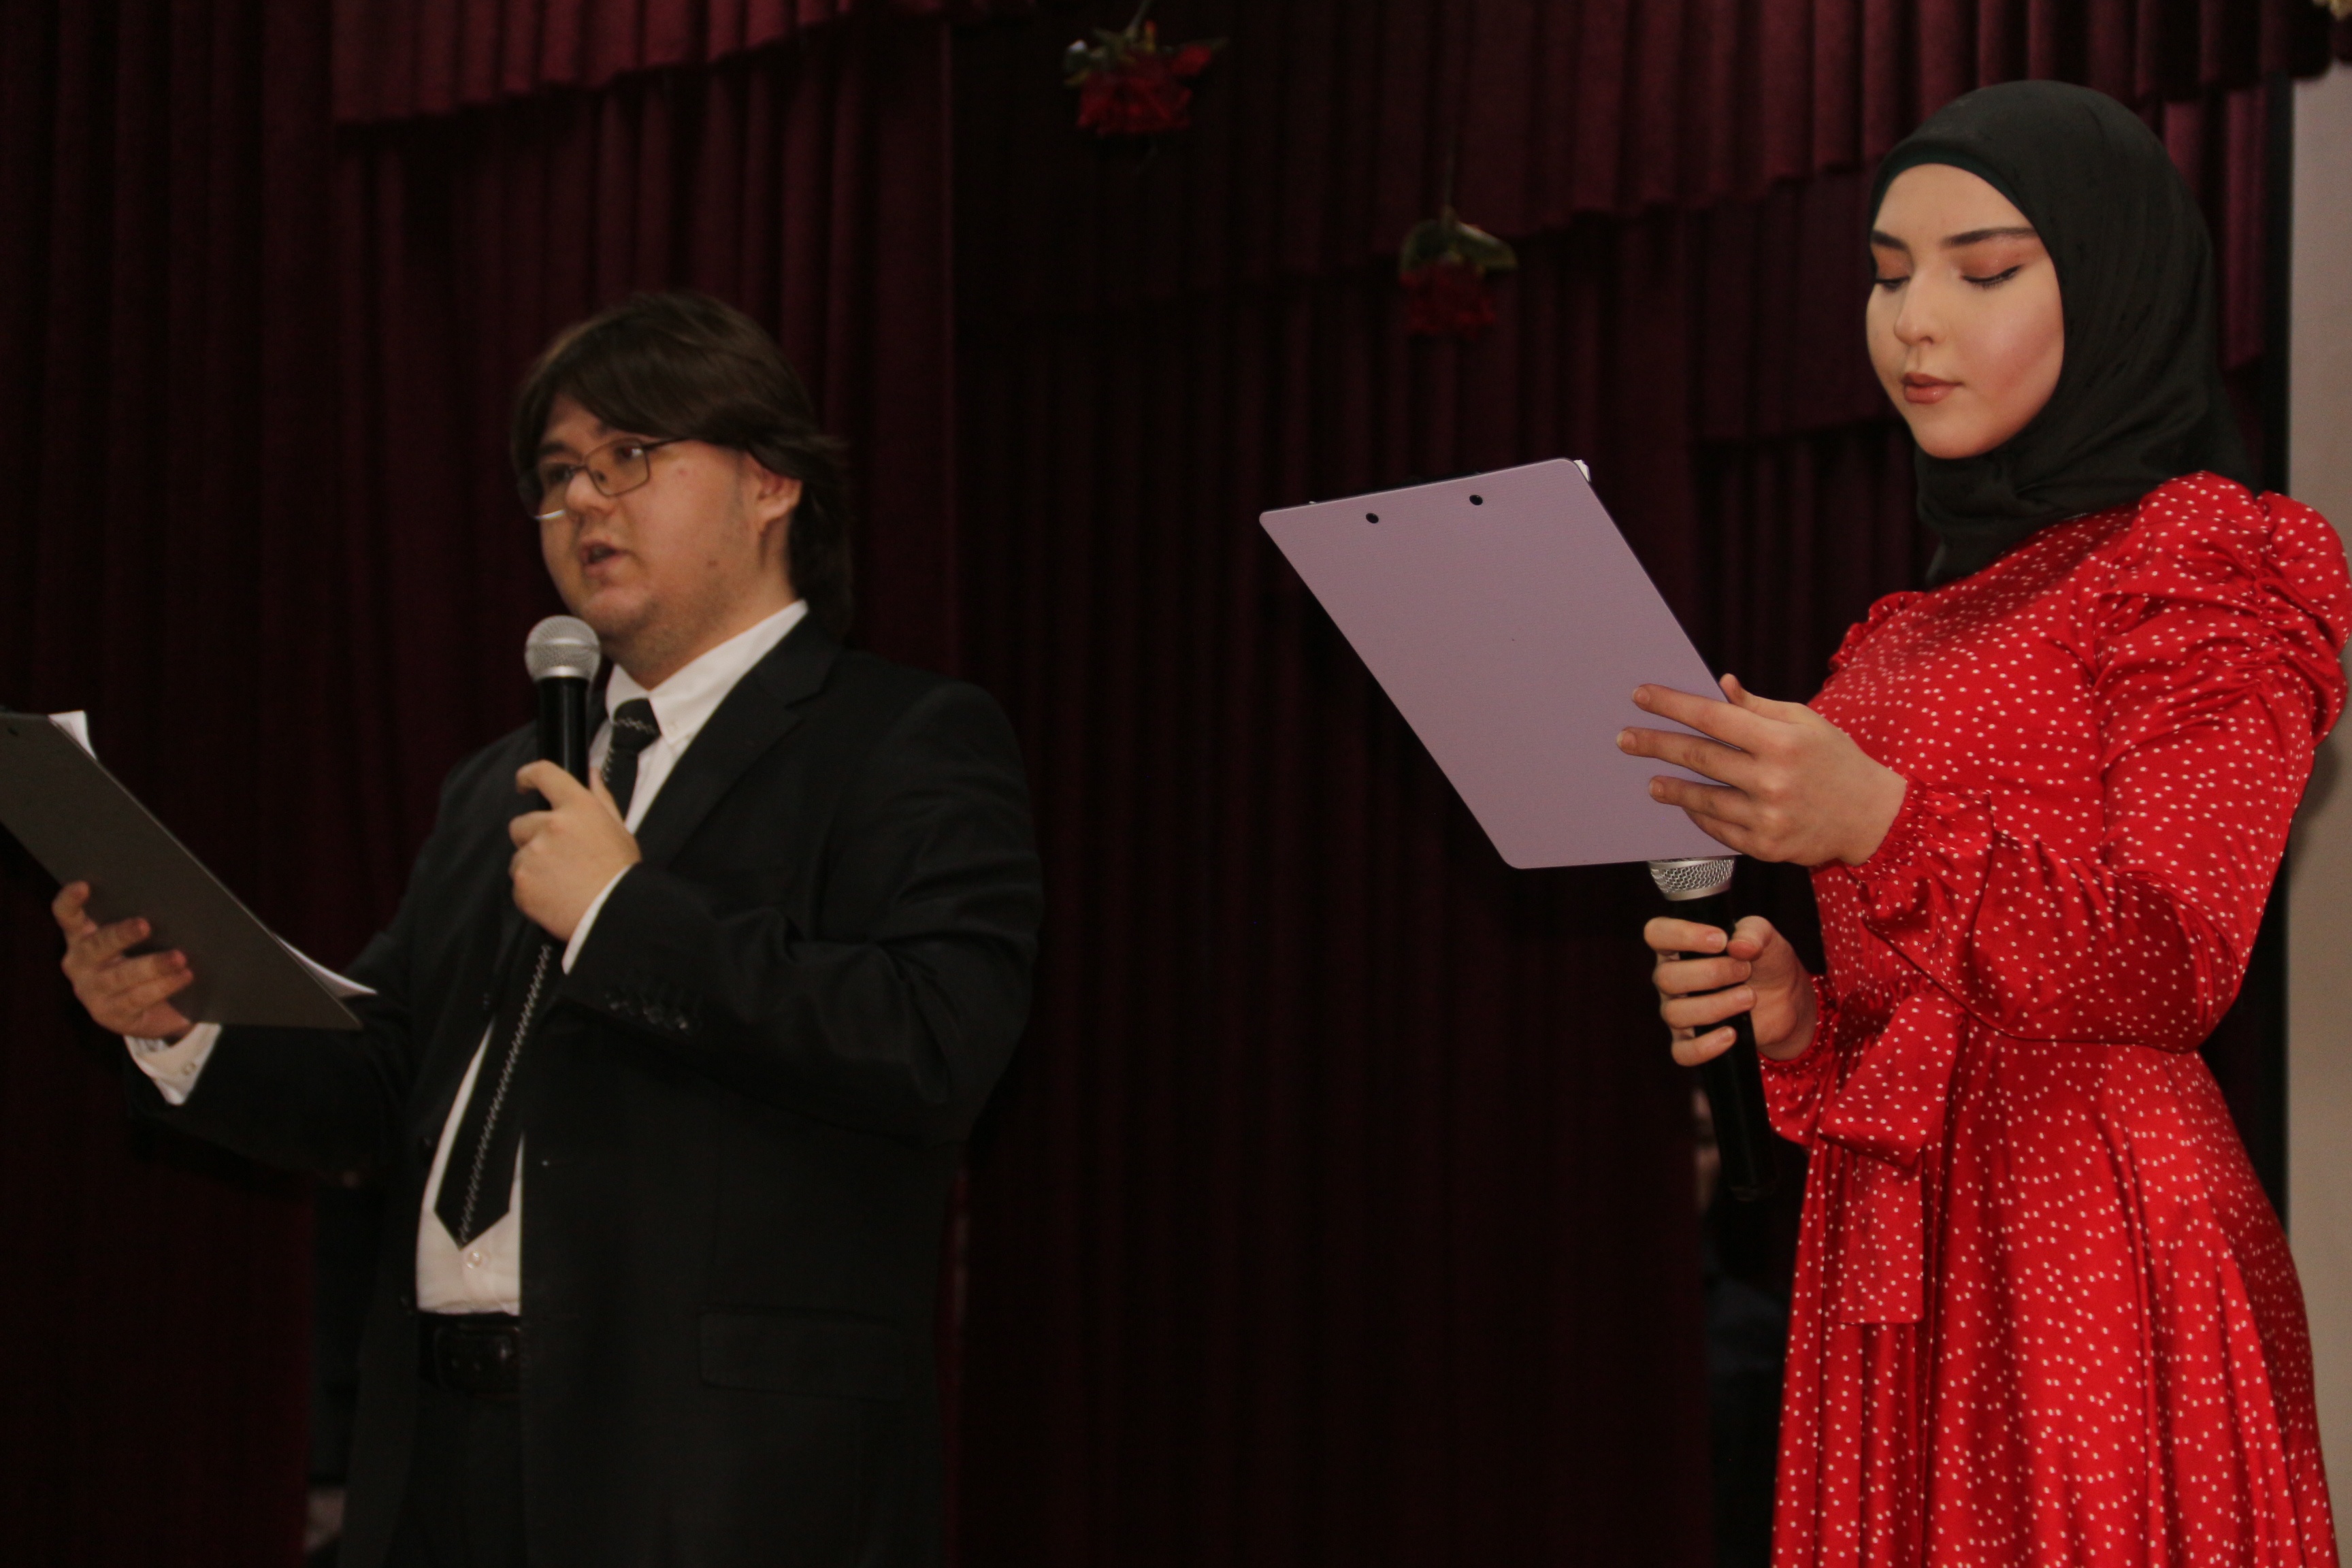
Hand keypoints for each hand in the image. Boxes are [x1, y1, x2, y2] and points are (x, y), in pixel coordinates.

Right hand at [53, 881, 195, 1039]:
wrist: (160, 1009)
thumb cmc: (150, 961)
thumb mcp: (145, 940)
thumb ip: (148, 920)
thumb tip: (175, 902)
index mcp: (82, 936)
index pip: (67, 915)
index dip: (70, 900)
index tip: (84, 885)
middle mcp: (79, 963)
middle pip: (97, 945)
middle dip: (122, 934)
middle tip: (146, 924)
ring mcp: (90, 991)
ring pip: (120, 975)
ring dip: (153, 964)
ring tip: (180, 957)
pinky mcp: (108, 1015)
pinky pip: (136, 999)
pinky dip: (163, 986)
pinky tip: (184, 976)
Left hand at [509, 762, 639, 942]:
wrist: (615, 914)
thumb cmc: (622, 874)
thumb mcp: (619, 830)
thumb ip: (601, 798)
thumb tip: (589, 773)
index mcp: (578, 807)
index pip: (544, 774)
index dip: (528, 775)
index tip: (523, 783)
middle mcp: (551, 825)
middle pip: (521, 823)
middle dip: (532, 838)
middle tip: (557, 858)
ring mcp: (533, 854)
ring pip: (519, 856)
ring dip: (532, 866)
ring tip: (560, 882)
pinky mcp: (522, 882)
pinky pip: (519, 883)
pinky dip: (532, 890)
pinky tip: (554, 897)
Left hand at [1618, 674, 1907, 865]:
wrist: (1871, 816)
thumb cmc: (1836, 761)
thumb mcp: (1806, 722)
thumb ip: (1759, 707)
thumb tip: (1721, 686)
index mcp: (1781, 741)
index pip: (1714, 718)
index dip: (1673, 705)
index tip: (1641, 696)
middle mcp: (1772, 780)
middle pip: (1699, 757)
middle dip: (1656, 745)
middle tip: (1626, 739)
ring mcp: (1767, 818)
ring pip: (1703, 799)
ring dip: (1671, 788)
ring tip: (1651, 780)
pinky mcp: (1765, 847)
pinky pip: (1718, 829)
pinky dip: (1699, 815)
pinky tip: (1685, 806)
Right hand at [1645, 914, 1816, 1063]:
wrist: (1787, 1000)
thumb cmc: (1766, 962)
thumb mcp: (1766, 938)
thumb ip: (1753, 932)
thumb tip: (1737, 946)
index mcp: (1680, 947)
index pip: (1657, 934)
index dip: (1681, 935)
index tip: (1720, 940)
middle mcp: (1672, 979)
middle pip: (1665, 977)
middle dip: (1711, 973)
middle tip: (1745, 970)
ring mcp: (1679, 1012)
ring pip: (1675, 1013)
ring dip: (1716, 1005)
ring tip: (1749, 998)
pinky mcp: (1692, 1042)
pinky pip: (1683, 1052)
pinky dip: (1706, 1046)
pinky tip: (1731, 1034)